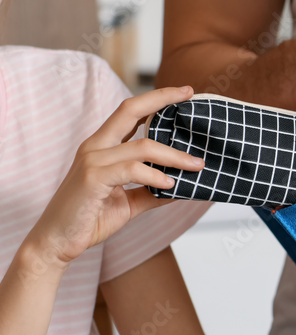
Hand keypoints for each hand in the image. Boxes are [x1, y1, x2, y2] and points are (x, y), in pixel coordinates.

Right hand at [22, 87, 203, 269]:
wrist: (58, 242)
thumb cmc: (90, 218)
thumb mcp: (129, 202)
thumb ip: (153, 192)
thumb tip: (184, 187)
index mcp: (103, 147)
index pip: (129, 112)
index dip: (156, 99)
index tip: (184, 92)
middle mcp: (96, 147)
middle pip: (130, 110)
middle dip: (162, 99)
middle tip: (191, 95)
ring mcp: (92, 160)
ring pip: (142, 146)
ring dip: (174, 156)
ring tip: (197, 166)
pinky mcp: (93, 178)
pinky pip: (131, 169)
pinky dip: (154, 176)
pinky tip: (170, 185)